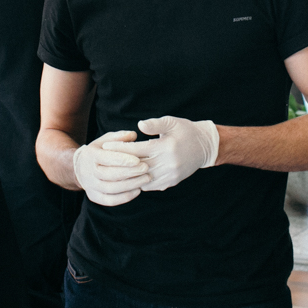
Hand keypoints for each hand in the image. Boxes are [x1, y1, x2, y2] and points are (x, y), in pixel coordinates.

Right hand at [72, 130, 151, 206]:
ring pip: (111, 189)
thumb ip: (119, 137)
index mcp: (91, 155)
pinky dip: (125, 197)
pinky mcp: (94, 197)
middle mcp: (89, 172)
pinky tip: (137, 190)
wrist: (81, 168)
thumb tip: (133, 135)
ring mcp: (90, 186)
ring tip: (146, 179)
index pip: (106, 158)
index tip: (138, 160)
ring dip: (131, 185)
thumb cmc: (99, 151)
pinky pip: (110, 200)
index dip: (122, 160)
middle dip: (130, 172)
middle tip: (146, 168)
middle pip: (110, 175)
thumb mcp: (106, 140)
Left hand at [104, 116, 218, 191]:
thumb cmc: (186, 131)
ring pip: (142, 179)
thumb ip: (155, 124)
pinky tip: (129, 177)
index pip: (137, 150)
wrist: (204, 147)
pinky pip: (151, 185)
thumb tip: (139, 125)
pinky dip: (139, 181)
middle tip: (103, 161)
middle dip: (119, 163)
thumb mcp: (172, 122)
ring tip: (112, 170)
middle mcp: (168, 163)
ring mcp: (170, 175)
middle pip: (137, 166)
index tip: (105, 147)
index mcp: (166, 147)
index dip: (120, 149)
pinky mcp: (172, 182)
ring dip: (127, 176)